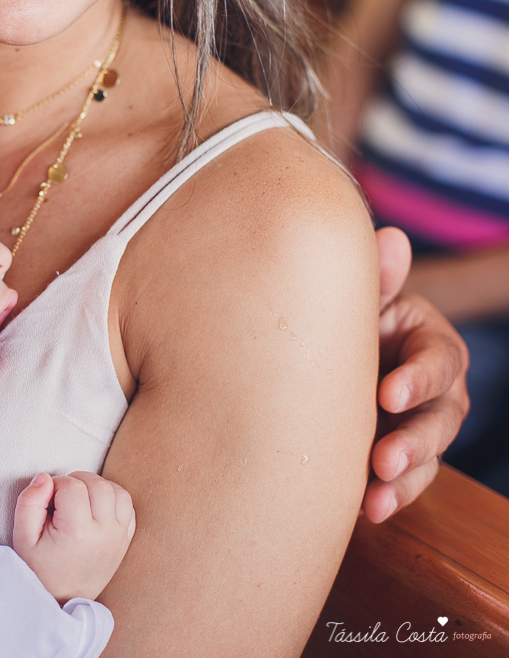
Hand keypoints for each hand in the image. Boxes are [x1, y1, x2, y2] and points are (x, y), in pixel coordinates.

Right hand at [12, 471, 134, 603]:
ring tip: (78, 498)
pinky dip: (113, 499)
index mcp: (77, 533)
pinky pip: (128, 507)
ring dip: (97, 486)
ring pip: (118, 491)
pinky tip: (94, 507)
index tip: (45, 500)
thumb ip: (29, 502)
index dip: (54, 484)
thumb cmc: (39, 568)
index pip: (71, 486)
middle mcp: (104, 534)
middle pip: (97, 484)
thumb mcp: (23, 537)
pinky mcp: (125, 541)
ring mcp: (118, 537)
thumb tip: (44, 477)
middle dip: (75, 481)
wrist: (62, 600)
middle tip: (59, 497)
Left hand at [365, 228, 469, 522]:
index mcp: (426, 339)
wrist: (308, 351)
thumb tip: (390, 239)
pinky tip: (367, 511)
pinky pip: (403, 483)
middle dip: (416, 441)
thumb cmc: (336, 317)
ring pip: (428, 457)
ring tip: (376, 497)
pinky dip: (389, 498)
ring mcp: (417, 425)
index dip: (419, 378)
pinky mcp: (397, 457)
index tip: (388, 395)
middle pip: (442, 417)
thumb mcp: (356, 298)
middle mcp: (432, 386)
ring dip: (405, 480)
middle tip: (384, 460)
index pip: (439, 359)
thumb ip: (375, 279)